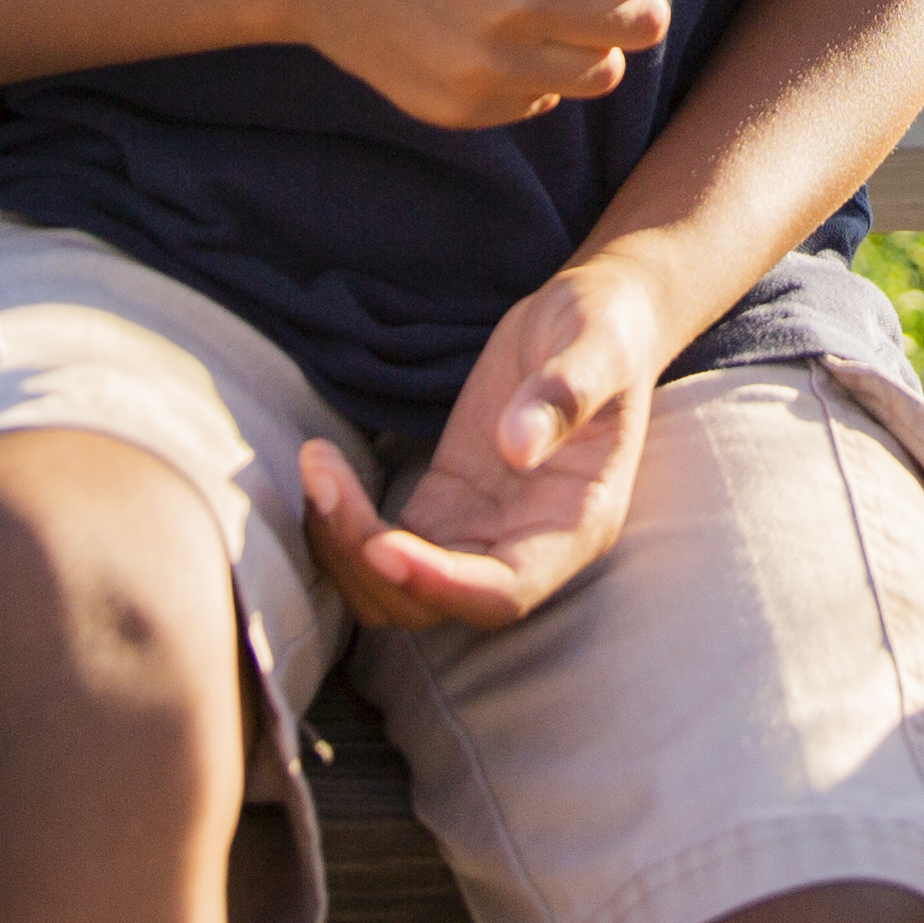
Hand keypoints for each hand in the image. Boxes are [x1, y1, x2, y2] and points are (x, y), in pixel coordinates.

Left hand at [297, 266, 657, 629]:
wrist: (593, 319)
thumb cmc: (607, 331)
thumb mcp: (597, 346)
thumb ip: (565, 395)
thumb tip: (517, 445)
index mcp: (575, 525)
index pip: (503, 593)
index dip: (440, 585)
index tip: (382, 544)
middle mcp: (524, 546)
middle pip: (432, 603)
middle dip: (367, 557)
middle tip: (324, 477)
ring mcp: (478, 530)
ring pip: (394, 585)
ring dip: (344, 544)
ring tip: (316, 463)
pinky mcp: (443, 503)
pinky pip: (380, 543)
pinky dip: (342, 521)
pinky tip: (322, 464)